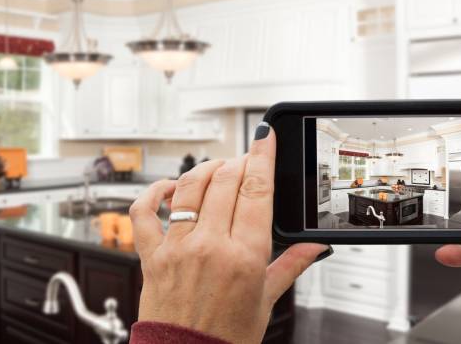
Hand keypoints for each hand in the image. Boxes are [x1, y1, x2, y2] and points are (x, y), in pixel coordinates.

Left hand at [129, 124, 328, 343]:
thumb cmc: (226, 337)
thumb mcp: (266, 300)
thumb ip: (291, 265)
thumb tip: (316, 246)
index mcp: (245, 256)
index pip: (257, 190)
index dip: (262, 156)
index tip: (265, 137)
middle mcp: (210, 246)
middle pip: (225, 180)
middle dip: (239, 162)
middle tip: (246, 161)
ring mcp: (177, 248)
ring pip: (189, 188)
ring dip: (205, 169)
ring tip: (217, 168)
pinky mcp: (151, 255)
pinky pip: (144, 212)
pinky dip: (154, 192)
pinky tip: (168, 187)